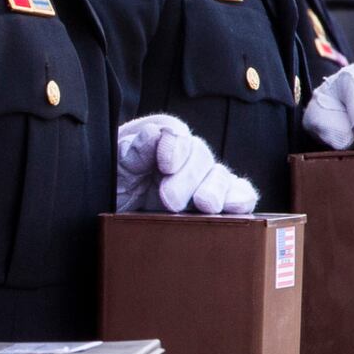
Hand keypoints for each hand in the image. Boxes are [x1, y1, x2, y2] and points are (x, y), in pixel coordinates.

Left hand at [116, 114, 259, 214]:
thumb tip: (153, 135)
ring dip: (216, 190)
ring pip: (221, 176)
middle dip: (188, 178)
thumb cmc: (113, 187)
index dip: (175, 148)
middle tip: (170, 200)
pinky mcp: (216, 204)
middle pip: (200, 156)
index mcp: (159, 141)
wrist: (114, 219)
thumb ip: (131, 151)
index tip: (165, 166)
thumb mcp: (114, 169)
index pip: (176, 135)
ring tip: (206, 206)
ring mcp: (203, 181)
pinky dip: (241, 198)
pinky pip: (238, 195)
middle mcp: (186, 158)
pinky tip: (235, 206)